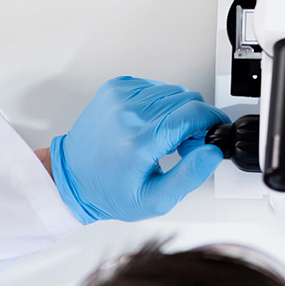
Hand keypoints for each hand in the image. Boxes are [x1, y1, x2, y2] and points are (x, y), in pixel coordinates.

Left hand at [50, 76, 228, 223]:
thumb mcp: (156, 199)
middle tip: (184, 144)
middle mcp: (128, 114)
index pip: (193, 113)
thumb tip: (212, 151)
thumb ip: (190, 176)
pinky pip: (155, 86)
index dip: (211, 121)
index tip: (212, 132)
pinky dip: (160, 103)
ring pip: (173, 90)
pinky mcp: (114, 89)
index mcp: (140, 141)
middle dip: (195, 120)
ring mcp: (119, 98)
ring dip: (178, 110)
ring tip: (165, 135)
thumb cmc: (110, 191)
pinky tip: (151, 123)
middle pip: (187, 99)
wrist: (73, 177)